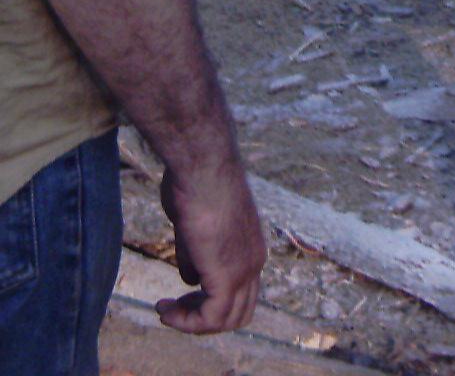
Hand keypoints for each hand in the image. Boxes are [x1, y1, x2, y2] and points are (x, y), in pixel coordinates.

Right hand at [156, 164, 265, 333]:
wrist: (203, 166)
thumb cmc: (195, 183)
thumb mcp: (194, 225)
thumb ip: (195, 253)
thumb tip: (191, 278)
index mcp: (251, 245)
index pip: (238, 290)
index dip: (207, 298)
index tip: (178, 294)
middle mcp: (255, 260)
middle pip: (237, 311)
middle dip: (202, 315)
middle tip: (172, 305)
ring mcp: (245, 269)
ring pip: (227, 320)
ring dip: (192, 322)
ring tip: (166, 310)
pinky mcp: (228, 276)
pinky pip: (211, 319)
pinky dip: (186, 322)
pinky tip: (166, 309)